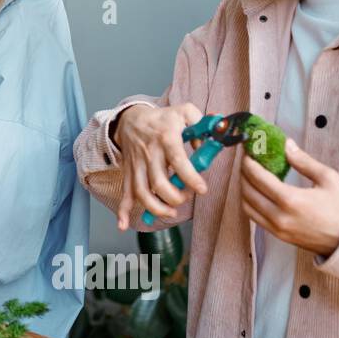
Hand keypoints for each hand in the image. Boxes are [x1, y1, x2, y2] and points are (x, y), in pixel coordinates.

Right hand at [115, 102, 209, 230]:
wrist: (131, 119)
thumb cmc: (163, 118)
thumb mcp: (185, 112)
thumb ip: (203, 124)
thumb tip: (215, 139)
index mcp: (166, 137)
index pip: (177, 160)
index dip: (190, 177)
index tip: (202, 189)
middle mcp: (150, 153)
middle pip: (158, 182)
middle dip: (174, 197)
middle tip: (186, 198)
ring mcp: (138, 165)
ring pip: (141, 192)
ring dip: (155, 207)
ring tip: (171, 212)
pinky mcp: (130, 173)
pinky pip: (125, 193)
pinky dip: (123, 210)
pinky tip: (123, 225)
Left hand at [240, 138, 338, 255]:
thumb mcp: (328, 178)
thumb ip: (304, 161)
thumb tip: (286, 144)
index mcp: (291, 200)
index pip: (258, 177)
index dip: (249, 162)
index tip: (248, 151)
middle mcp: (279, 216)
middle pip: (247, 190)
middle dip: (244, 172)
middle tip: (248, 160)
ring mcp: (276, 228)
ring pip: (246, 205)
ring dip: (244, 188)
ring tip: (249, 174)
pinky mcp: (277, 235)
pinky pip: (253, 217)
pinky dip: (249, 202)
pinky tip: (255, 191)